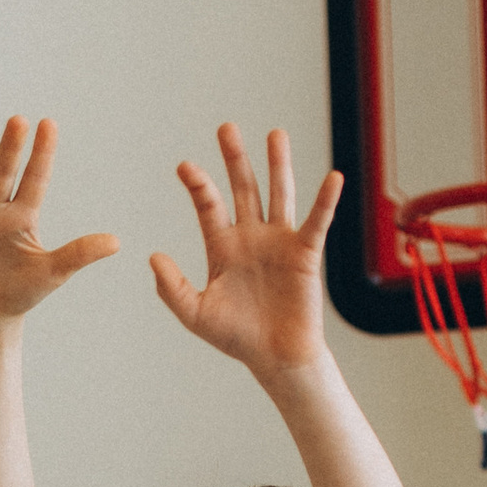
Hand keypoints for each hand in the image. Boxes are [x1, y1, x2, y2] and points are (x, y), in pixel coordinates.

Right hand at [0, 116, 117, 339]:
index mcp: (21, 216)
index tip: (48, 123)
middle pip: (1, 172)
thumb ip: (80, 254)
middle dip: (9, 148)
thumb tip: (117, 242)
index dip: (41, 154)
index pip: (34, 179)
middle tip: (18, 120)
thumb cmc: (21, 293)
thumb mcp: (52, 272)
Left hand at [148, 124, 341, 385]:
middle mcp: (251, 237)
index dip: (198, 185)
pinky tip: (332, 178)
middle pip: (243, 188)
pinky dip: (325, 200)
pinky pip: (317, 222)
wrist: (276, 359)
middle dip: (235, 159)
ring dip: (277, 164)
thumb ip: (173, 289)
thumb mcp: (196, 314)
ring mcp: (279, 242)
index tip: (185, 167)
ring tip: (275, 134)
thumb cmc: (237, 338)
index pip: (208, 205)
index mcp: (222, 247)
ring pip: (278, 194)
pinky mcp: (305, 254)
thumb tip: (153, 257)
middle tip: (226, 128)